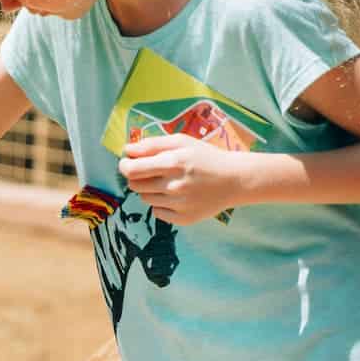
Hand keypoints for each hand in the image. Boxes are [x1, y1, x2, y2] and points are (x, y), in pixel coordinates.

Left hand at [117, 133, 249, 224]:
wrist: (234, 180)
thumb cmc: (206, 157)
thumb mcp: (181, 142)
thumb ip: (152, 144)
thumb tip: (127, 150)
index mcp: (173, 163)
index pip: (132, 170)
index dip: (125, 166)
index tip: (127, 163)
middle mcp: (175, 186)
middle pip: (135, 186)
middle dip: (137, 177)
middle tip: (150, 172)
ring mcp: (179, 205)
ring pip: (145, 199)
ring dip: (150, 190)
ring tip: (168, 182)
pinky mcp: (183, 218)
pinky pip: (157, 212)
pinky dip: (161, 204)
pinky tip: (176, 196)